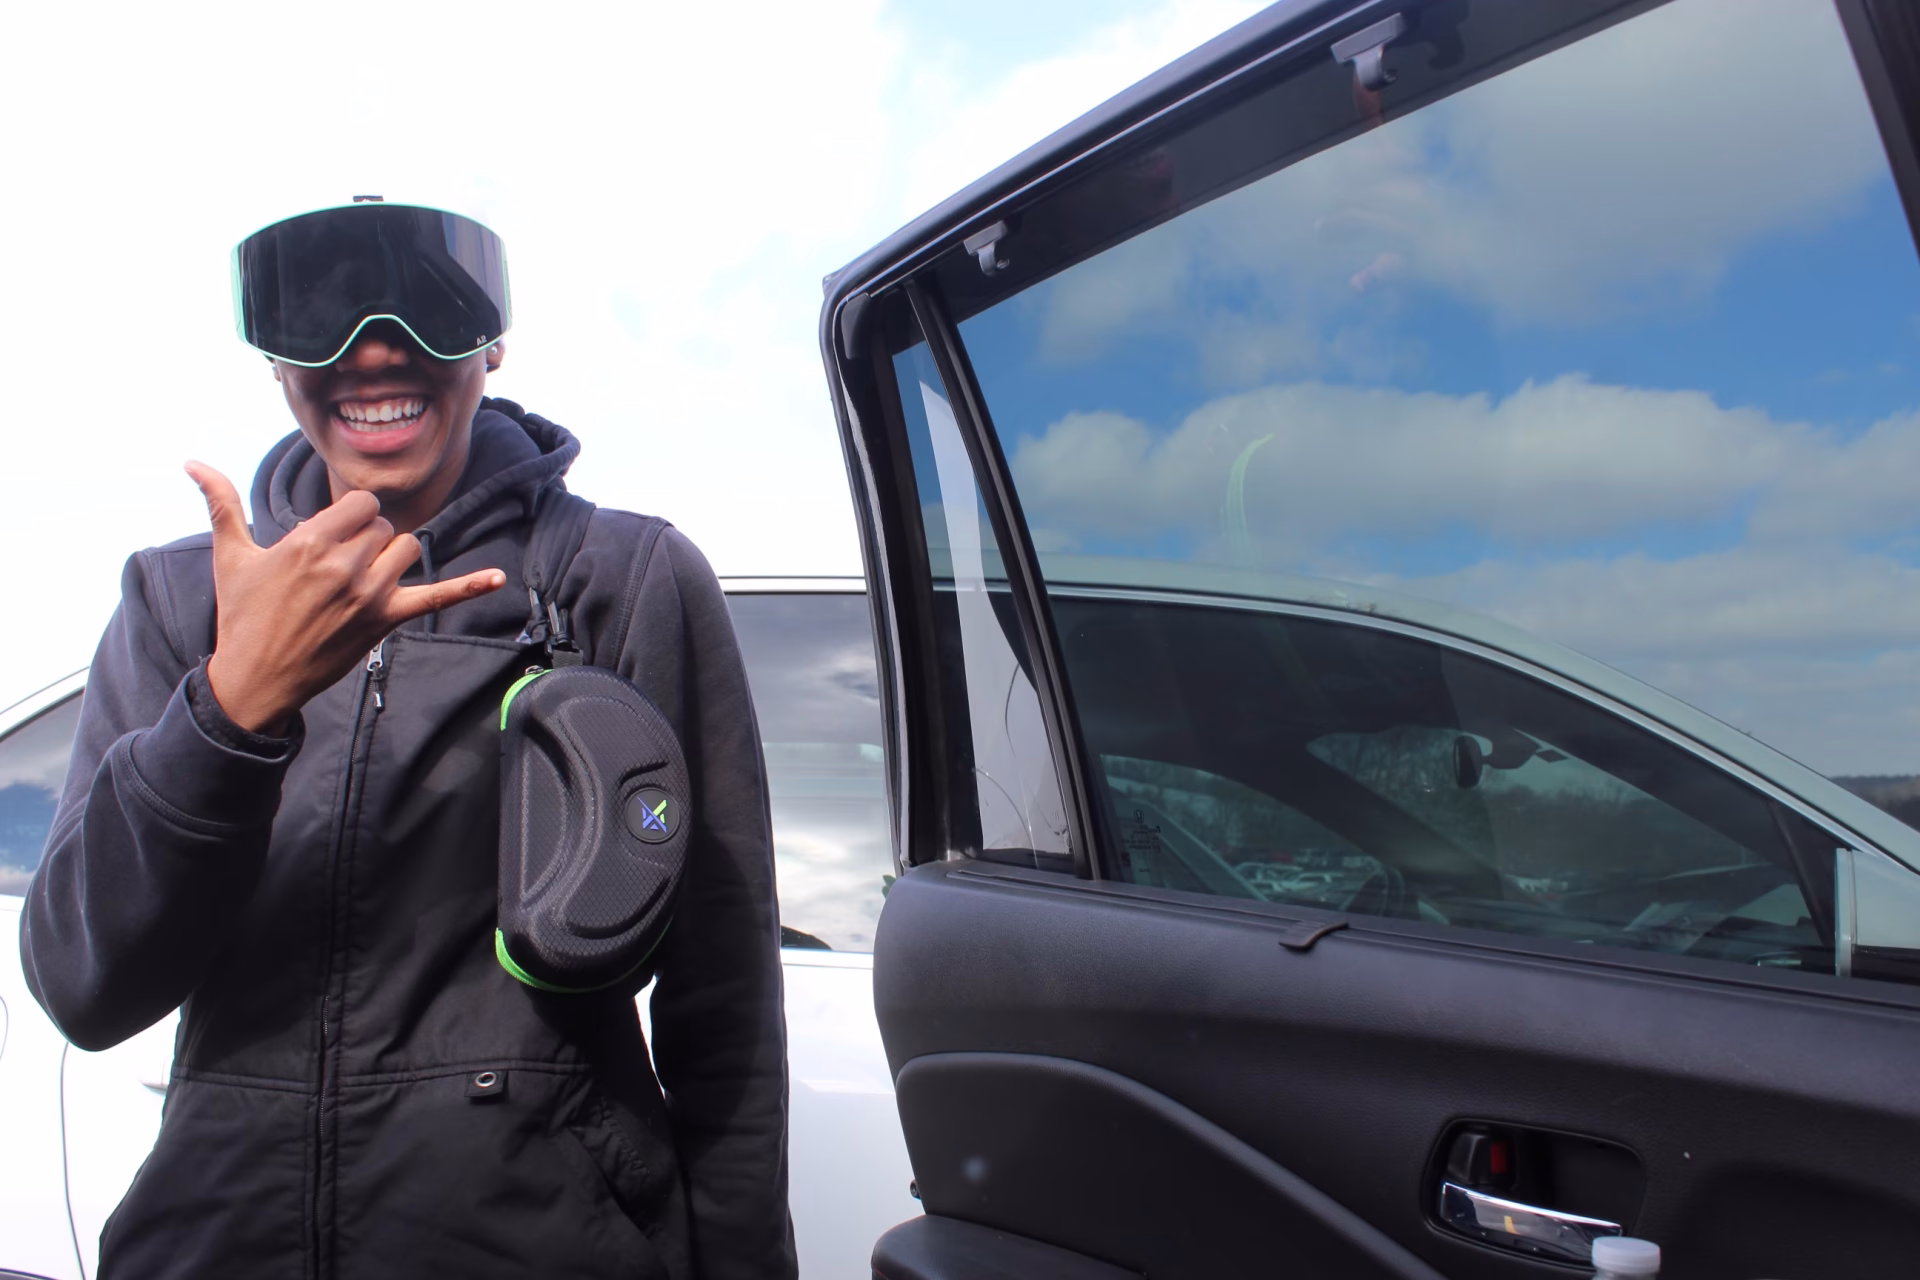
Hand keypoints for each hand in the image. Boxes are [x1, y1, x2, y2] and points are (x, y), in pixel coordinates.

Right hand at [186, 462, 505, 733]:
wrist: (255, 678)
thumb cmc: (243, 614)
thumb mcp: (231, 556)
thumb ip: (220, 503)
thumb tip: (191, 462)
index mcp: (309, 541)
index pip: (360, 504)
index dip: (350, 516)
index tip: (332, 535)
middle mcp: (343, 564)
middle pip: (382, 527)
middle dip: (364, 540)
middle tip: (336, 567)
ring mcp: (368, 593)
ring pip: (404, 550)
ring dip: (389, 558)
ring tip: (360, 578)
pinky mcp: (385, 620)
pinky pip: (436, 597)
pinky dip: (468, 586)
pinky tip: (497, 578)